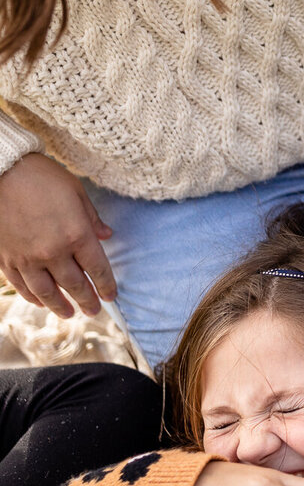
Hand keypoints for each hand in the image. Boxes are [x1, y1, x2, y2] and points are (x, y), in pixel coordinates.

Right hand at [0, 153, 114, 317]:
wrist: (2, 172)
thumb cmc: (42, 177)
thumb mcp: (77, 193)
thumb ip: (92, 219)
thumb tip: (107, 237)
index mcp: (76, 234)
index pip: (97, 268)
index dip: (106, 285)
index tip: (111, 296)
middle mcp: (53, 251)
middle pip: (74, 284)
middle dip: (86, 300)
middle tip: (94, 311)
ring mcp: (27, 257)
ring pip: (46, 292)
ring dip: (59, 306)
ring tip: (69, 314)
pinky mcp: (6, 258)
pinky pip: (21, 285)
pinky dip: (32, 296)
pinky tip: (40, 301)